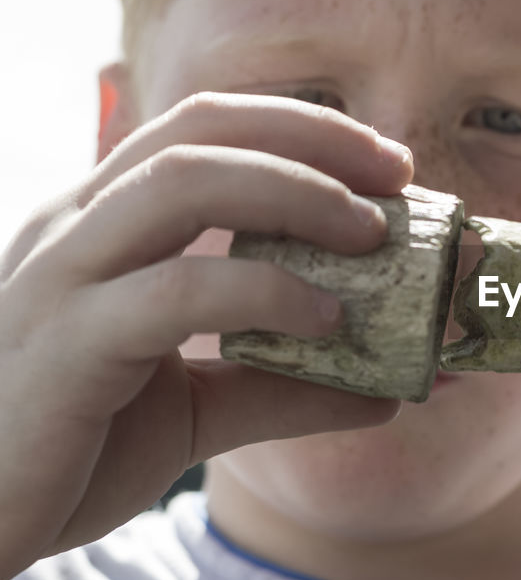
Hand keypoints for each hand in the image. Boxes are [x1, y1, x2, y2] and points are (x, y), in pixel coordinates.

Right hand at [0, 92, 413, 579]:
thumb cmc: (69, 450)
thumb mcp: (195, 409)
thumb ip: (282, 388)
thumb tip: (386, 390)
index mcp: (101, 225)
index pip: (201, 131)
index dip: (301, 129)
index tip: (389, 164)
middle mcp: (74, 229)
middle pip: (200, 134)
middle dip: (313, 141)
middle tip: (399, 178)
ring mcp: (61, 278)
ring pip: (184, 184)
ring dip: (297, 194)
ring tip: (373, 235)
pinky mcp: (66, 344)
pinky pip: (177, 291)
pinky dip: (266, 291)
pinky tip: (329, 319)